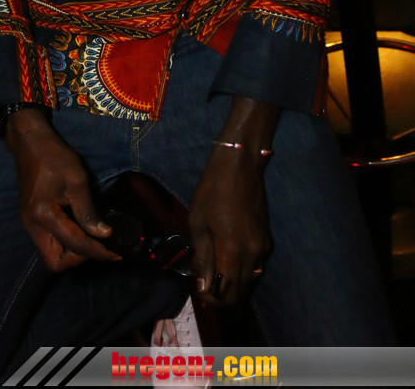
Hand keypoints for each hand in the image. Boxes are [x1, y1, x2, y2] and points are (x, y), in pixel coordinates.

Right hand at [5, 109, 118, 271]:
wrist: (30, 142)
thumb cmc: (55, 157)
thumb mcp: (77, 181)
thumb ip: (88, 212)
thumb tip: (104, 235)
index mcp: (44, 215)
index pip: (75, 245)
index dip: (97, 252)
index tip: (116, 255)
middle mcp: (32, 226)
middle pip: (55, 262)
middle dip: (78, 259)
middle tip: (98, 245)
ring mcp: (28, 224)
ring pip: (50, 254)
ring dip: (71, 252)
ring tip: (90, 237)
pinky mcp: (30, 220)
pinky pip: (48, 242)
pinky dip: (64, 242)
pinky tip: (78, 228)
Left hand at [188, 96, 278, 305]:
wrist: (240, 166)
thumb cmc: (213, 190)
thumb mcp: (198, 222)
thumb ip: (202, 256)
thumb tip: (203, 283)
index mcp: (234, 252)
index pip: (228, 294)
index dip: (212, 300)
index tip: (199, 291)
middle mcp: (254, 255)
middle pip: (242, 292)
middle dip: (222, 295)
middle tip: (204, 284)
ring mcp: (263, 247)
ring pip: (250, 279)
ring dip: (233, 283)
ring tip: (212, 269)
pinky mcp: (266, 238)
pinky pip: (255, 265)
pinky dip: (241, 269)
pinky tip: (226, 255)